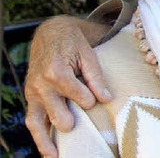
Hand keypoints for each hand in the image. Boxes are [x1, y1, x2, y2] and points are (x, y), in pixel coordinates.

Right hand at [24, 15, 111, 157]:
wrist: (50, 34)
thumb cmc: (73, 44)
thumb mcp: (88, 55)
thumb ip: (96, 78)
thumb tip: (106, 99)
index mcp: (57, 71)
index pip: (78, 96)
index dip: (89, 100)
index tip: (95, 99)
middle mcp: (41, 85)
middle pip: (58, 114)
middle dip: (72, 120)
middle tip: (81, 123)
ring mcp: (33, 93)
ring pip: (38, 123)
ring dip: (49, 141)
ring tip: (59, 157)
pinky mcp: (31, 98)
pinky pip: (32, 121)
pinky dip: (40, 137)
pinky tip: (50, 151)